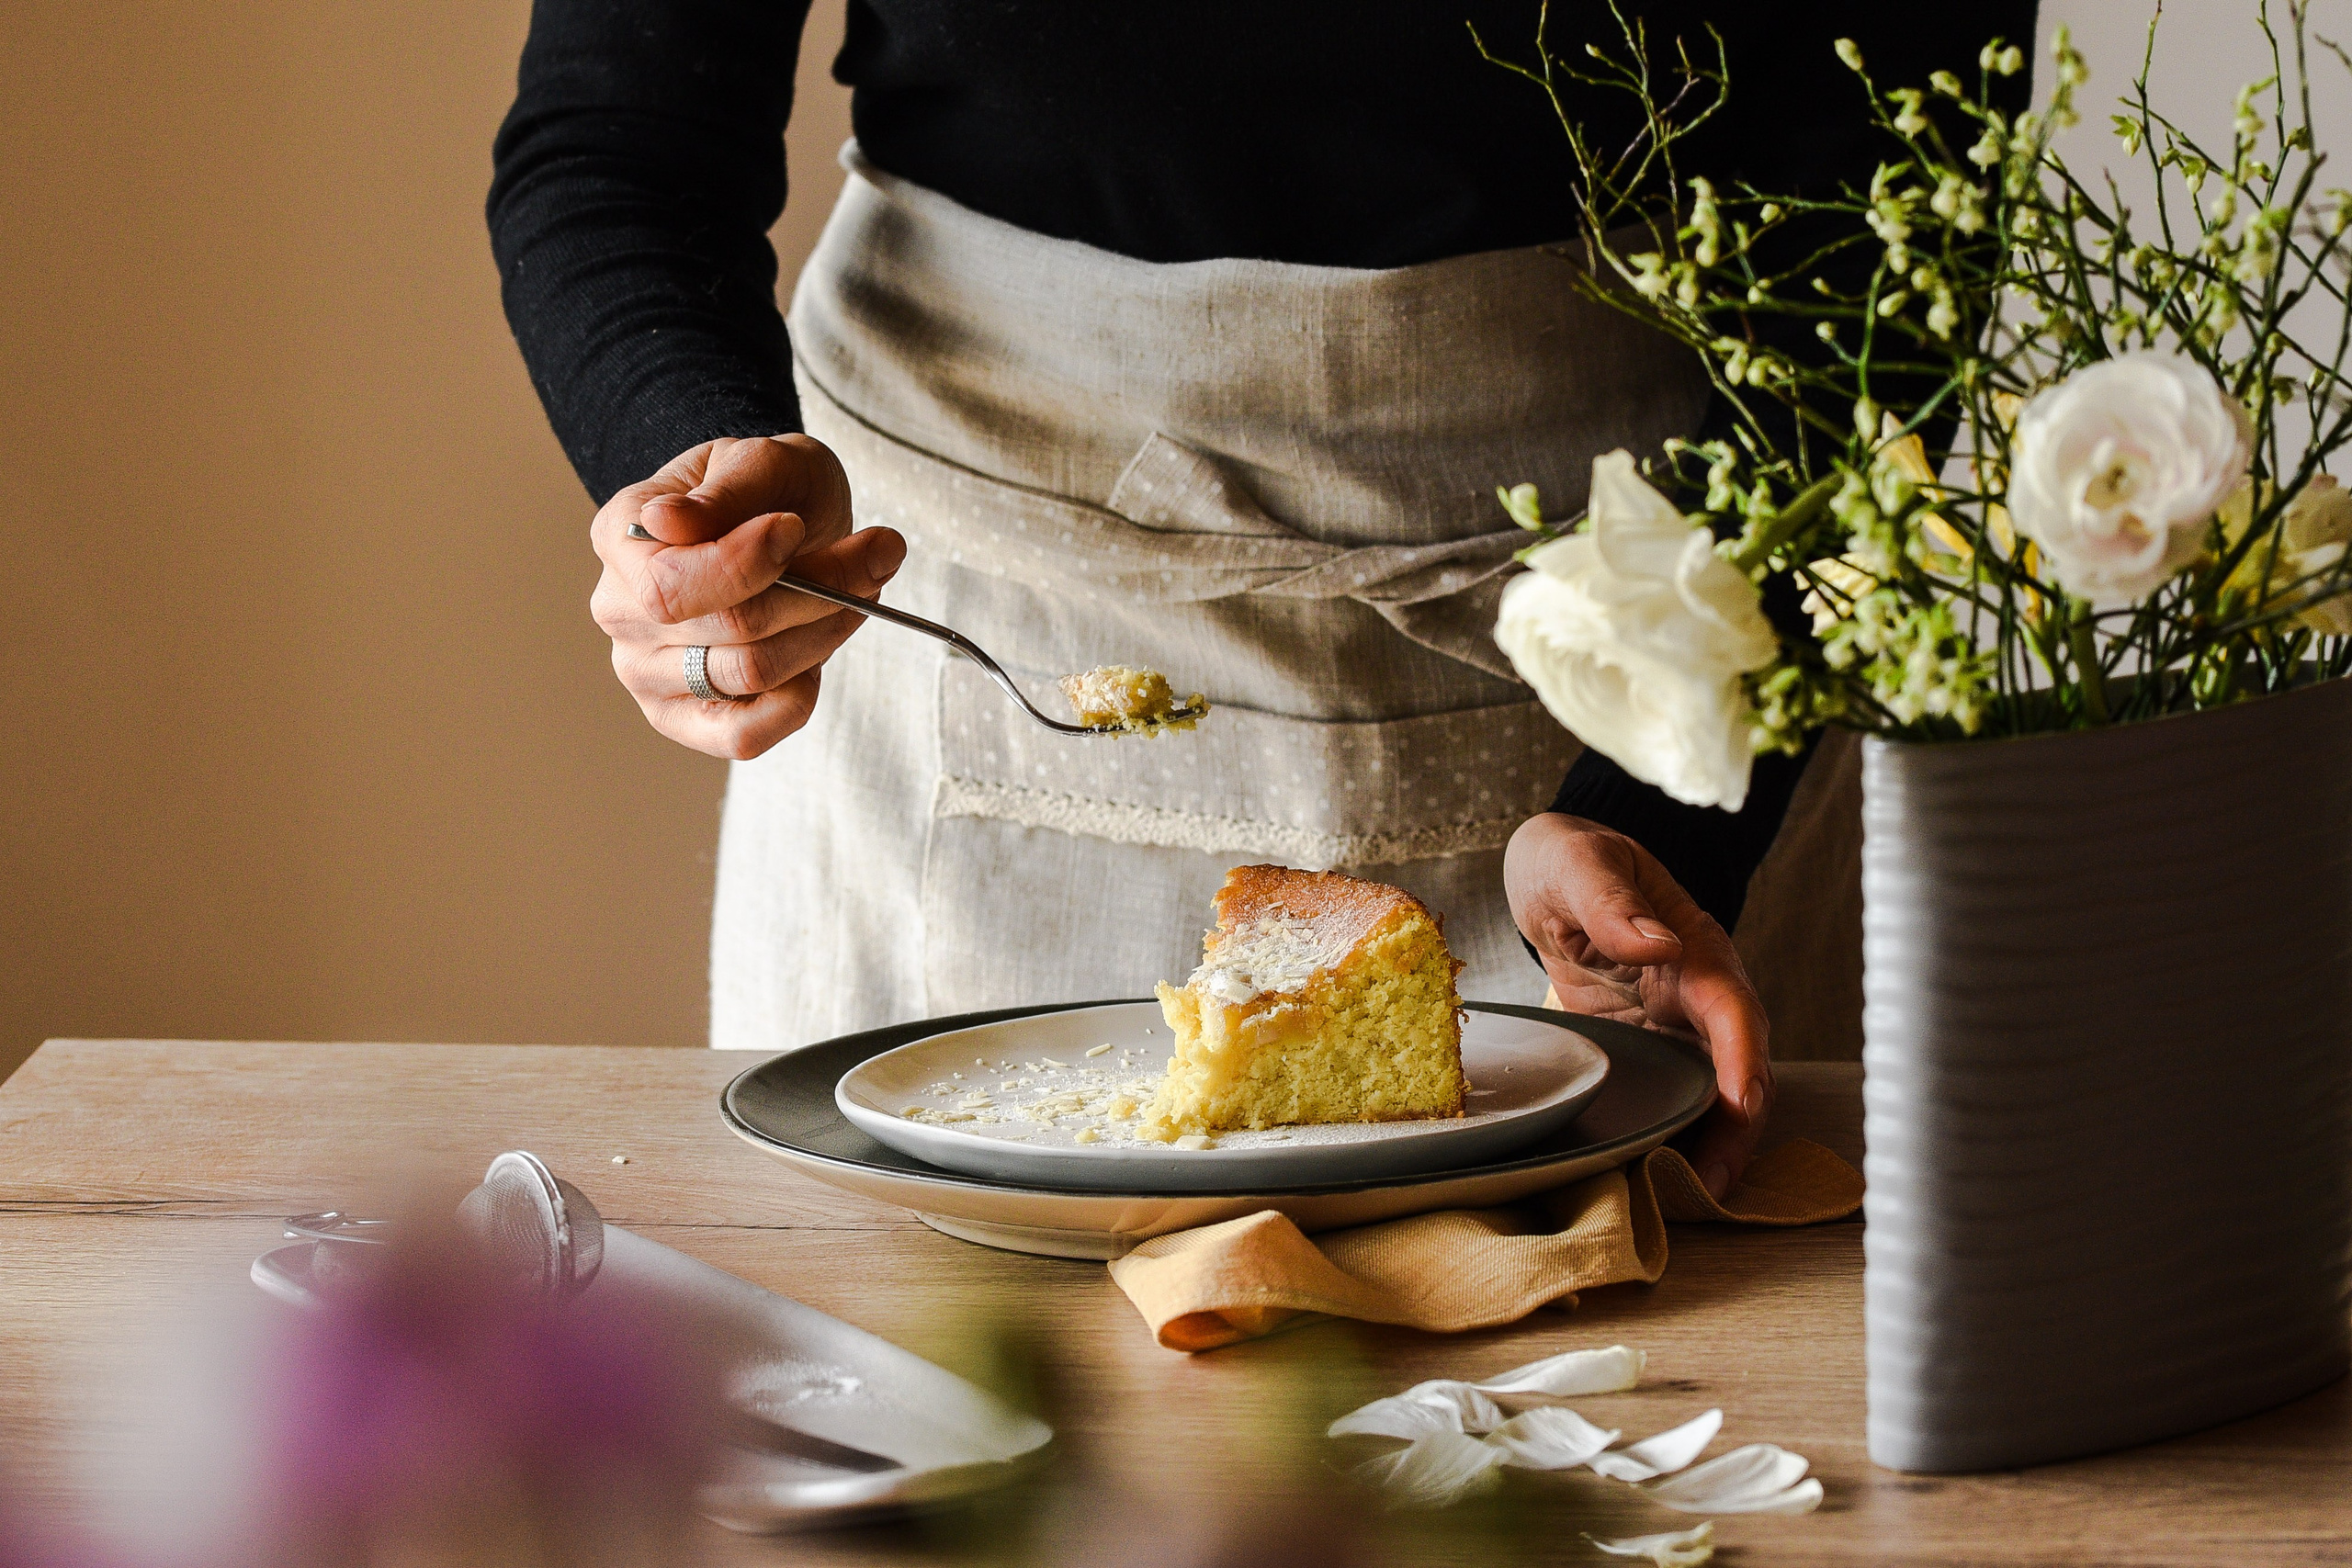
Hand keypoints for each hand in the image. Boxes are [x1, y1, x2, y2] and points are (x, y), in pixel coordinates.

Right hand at [589, 435, 904, 759]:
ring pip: (753, 673)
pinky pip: (745, 736)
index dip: (746, 565)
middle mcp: (621, 611)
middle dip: (819, 590)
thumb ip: (727, 491)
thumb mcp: (762, 461)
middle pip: (731, 627)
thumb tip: (666, 520)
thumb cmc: (770, 493)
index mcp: (621, 537)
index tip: (796, 527)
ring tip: (861, 590)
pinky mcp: (686, 719)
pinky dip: (800, 696)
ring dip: (826, 630)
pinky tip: (816, 646)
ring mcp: (647, 673)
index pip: (671, 584)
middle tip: (875, 554)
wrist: (782, 521)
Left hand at [1504, 811, 1771, 1198]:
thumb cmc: (1569, 858)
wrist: (1552, 869)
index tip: (1742, 1107)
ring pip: (1714, 1088)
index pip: (1733, 1008)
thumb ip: (1612, 901)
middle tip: (1712, 1182)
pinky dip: (1676, 1131)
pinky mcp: (1649, 1044)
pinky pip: (1675, 1093)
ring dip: (1711, 1140)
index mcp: (1694, 945)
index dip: (1742, 1060)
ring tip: (1690, 1194)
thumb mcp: (1577, 864)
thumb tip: (1658, 943)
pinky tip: (1656, 1169)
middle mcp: (1699, 990)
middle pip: (1739, 1064)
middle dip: (1738, 1125)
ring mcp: (1677, 1022)